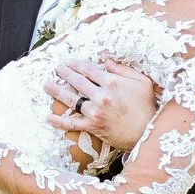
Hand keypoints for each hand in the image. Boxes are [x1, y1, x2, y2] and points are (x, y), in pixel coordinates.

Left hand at [44, 58, 158, 152]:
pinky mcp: (92, 126)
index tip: (70, 62)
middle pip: (78, 81)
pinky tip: (49, 118)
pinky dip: (60, 122)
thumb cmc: (147, 106)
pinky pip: (73, 123)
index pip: (89, 70)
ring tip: (47, 85)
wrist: (147, 131)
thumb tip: (107, 62)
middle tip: (57, 69)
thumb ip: (124, 70)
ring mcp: (95, 111)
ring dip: (57, 91)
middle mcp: (101, 95)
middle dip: (65, 73)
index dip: (77, 64)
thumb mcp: (142, 82)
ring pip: (71, 99)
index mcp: (112, 82)